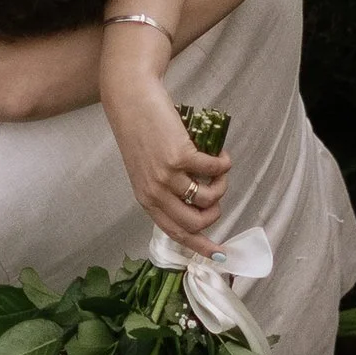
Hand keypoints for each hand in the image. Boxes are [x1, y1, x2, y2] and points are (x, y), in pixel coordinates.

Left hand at [101, 49, 232, 248]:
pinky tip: (221, 154)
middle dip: (216, 213)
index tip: (220, 255)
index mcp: (146, 199)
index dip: (200, 246)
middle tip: (219, 193)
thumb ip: (164, 188)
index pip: (176, 233)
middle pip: (197, 222)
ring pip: (209, 198)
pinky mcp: (180, 156)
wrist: (132, 99)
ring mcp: (167, 175)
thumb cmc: (141, 131)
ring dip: (223, 186)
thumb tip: (196, 200)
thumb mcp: (146, 168)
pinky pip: (215, 171)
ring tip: (219, 169)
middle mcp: (155, 192)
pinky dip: (224, 164)